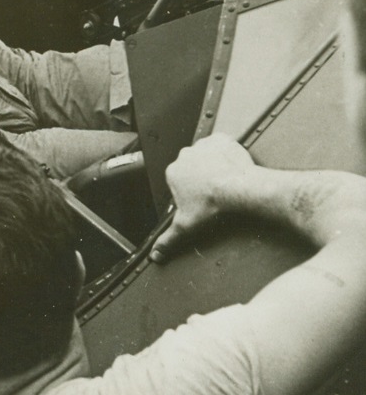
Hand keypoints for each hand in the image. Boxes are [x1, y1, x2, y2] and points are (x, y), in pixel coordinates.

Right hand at [150, 134, 254, 262]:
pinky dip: (225, 153)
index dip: (189, 190)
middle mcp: (185, 156)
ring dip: (212, 164)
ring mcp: (203, 146)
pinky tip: (230, 167)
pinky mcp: (221, 140)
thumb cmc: (214, 203)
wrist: (240, 189)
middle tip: (213, 190)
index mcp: (173, 173)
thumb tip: (156, 254)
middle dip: (200, 176)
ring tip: (223, 180)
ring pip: (205, 155)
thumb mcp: (185, 226)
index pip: (178, 180)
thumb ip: (167, 240)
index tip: (200, 197)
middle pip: (191, 167)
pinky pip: (221, 145)